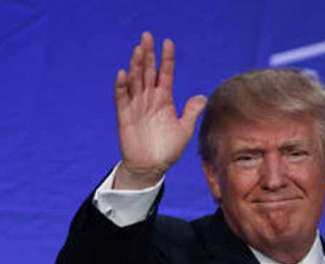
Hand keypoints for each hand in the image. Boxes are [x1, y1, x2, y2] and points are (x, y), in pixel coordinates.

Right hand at [113, 32, 206, 188]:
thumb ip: (191, 112)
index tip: (168, 43)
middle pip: (148, 72)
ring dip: (135, 65)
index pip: (165, 74)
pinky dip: (121, 86)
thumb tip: (203, 96)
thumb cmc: (168, 149)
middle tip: (147, 36)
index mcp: (164, 100)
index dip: (167, 59)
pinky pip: (122, 98)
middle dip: (148, 55)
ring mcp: (136, 106)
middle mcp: (150, 99)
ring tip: (138, 49)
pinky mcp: (125, 116)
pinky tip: (123, 74)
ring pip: (135, 81)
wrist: (151, 167)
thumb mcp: (184, 130)